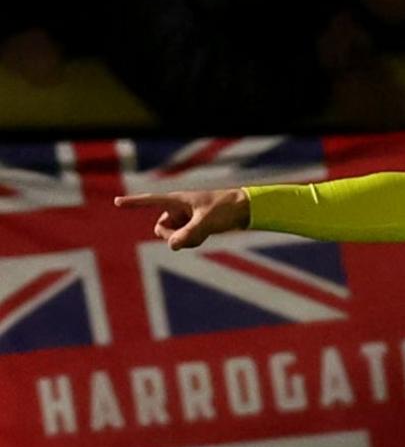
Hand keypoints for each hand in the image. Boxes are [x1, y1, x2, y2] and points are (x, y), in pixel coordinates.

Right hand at [114, 188, 249, 249]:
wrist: (244, 210)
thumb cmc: (225, 209)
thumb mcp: (207, 222)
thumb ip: (189, 233)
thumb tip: (172, 246)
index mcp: (178, 200)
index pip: (151, 201)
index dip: (134, 202)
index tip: (117, 202)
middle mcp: (177, 209)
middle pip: (160, 229)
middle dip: (172, 237)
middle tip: (189, 236)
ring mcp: (184, 219)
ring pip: (172, 237)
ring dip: (186, 240)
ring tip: (204, 232)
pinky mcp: (191, 227)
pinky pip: (183, 240)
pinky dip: (192, 241)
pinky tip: (206, 235)